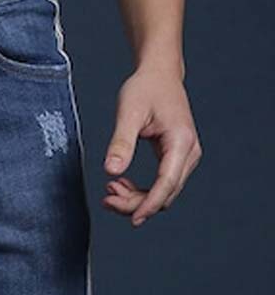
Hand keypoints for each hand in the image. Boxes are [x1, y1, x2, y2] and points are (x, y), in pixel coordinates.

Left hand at [102, 65, 201, 226]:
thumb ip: (121, 143)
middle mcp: (189, 152)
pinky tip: (119, 184)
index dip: (149, 204)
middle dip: (136, 203)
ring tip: (109, 191)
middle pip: (165, 194)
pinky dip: (140, 191)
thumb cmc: (145, 88)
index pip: (166, 183)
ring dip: (136, 199)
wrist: (159, 74)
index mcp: (181, 141)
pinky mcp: (176, 159)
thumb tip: (111, 171)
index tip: (132, 219)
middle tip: (106, 199)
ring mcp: (185, 157)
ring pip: (163, 193)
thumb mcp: (128, 112)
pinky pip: (161, 185)